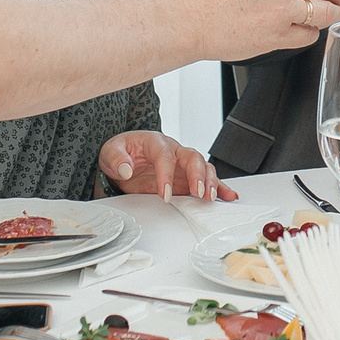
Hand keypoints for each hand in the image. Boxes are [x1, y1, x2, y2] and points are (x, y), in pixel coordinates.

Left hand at [100, 130, 234, 201]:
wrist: (124, 160)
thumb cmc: (121, 153)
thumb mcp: (110, 152)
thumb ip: (116, 159)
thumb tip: (125, 169)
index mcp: (155, 142)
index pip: (165, 156)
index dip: (166, 175)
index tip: (163, 194)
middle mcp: (174, 150)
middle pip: (192, 156)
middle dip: (197, 175)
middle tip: (198, 193)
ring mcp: (183, 164)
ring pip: (204, 167)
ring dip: (210, 182)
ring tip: (210, 197)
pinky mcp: (187, 177)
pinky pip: (207, 179)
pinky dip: (220, 186)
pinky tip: (228, 195)